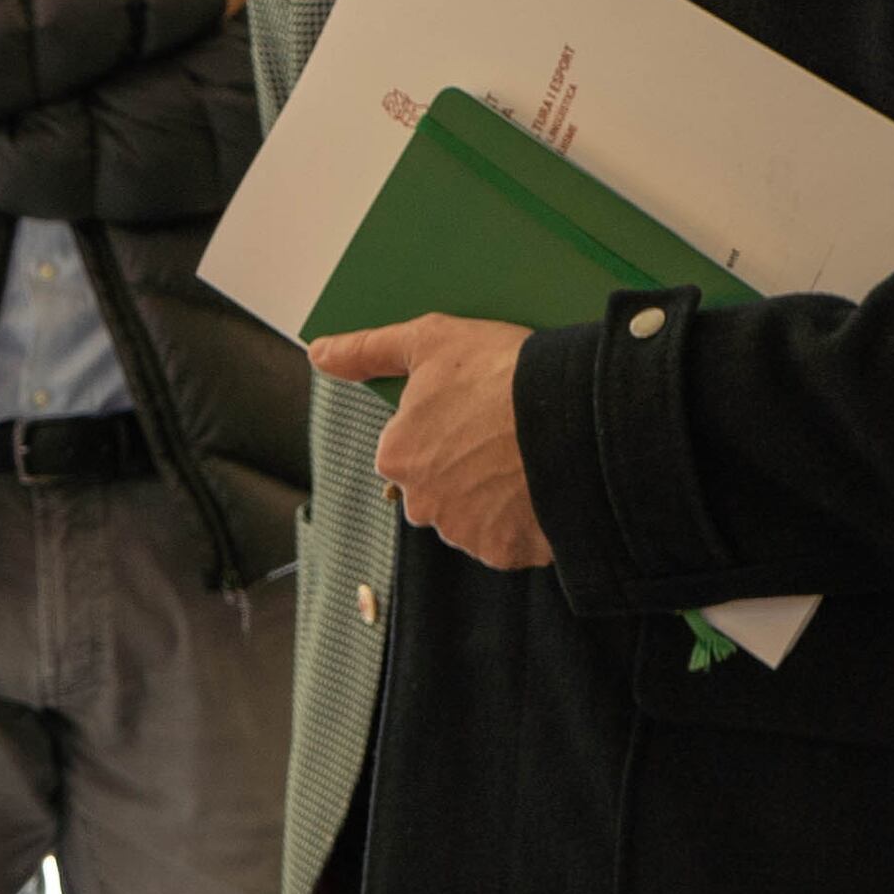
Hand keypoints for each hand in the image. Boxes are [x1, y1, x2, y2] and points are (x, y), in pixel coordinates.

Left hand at [308, 316, 550, 569]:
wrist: (573, 415)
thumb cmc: (500, 372)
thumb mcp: (430, 341)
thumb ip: (368, 351)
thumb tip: (319, 353)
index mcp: (396, 456)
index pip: (410, 449)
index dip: (446, 428)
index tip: (477, 412)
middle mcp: (420, 503)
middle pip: (438, 489)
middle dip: (465, 469)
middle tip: (504, 436)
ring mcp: (464, 532)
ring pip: (472, 517)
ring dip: (493, 497)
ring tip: (528, 460)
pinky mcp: (505, 552)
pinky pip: (509, 540)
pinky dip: (523, 522)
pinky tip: (541, 488)